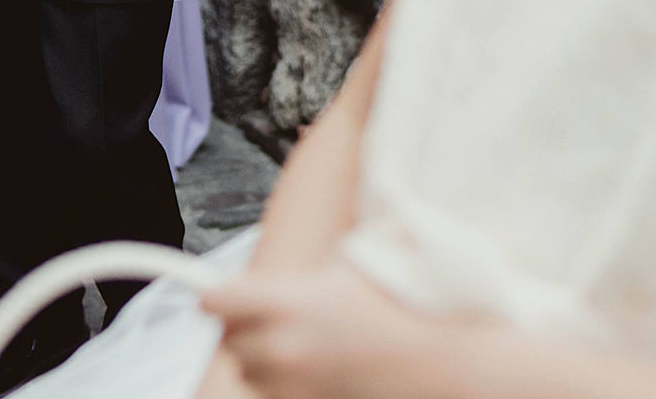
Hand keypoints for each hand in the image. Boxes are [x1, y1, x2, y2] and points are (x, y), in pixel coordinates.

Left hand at [203, 265, 453, 398]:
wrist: (441, 362)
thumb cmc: (399, 307)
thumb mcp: (347, 269)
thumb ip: (294, 278)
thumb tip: (249, 281)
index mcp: (289, 303)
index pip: (215, 302)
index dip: (218, 298)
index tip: (225, 297)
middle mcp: (285, 347)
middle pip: (229, 343)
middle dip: (243, 331)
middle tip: (270, 321)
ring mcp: (297, 385)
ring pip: (250, 376)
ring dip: (263, 363)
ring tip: (302, 347)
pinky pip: (278, 397)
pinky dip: (286, 387)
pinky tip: (315, 373)